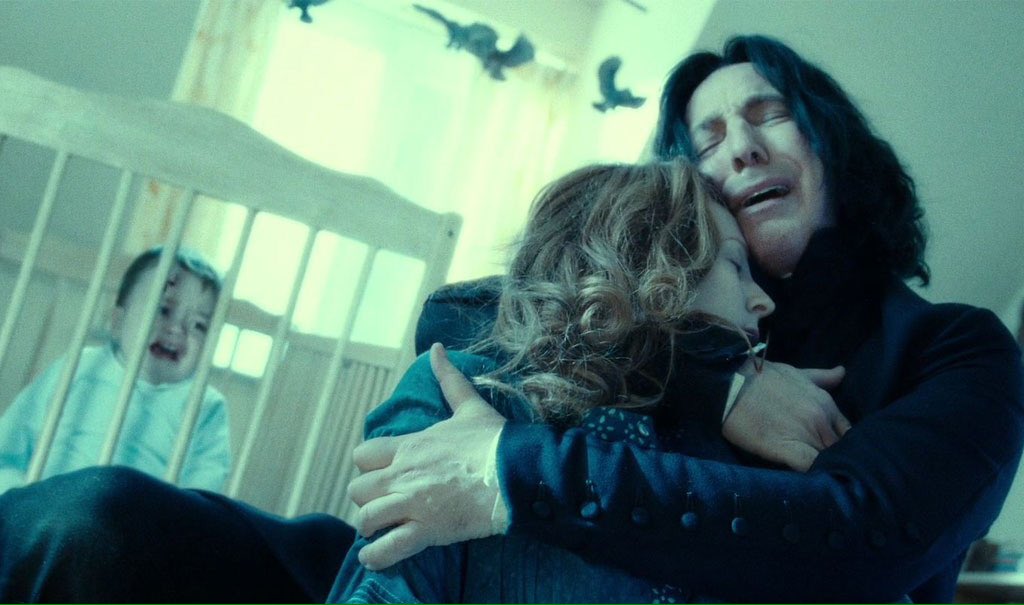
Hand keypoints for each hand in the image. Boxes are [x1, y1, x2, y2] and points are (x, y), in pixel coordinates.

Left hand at [348, 343, 506, 569]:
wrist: (517, 472)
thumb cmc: (493, 440)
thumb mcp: (468, 406)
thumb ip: (448, 379)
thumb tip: (437, 349)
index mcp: (409, 447)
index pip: (362, 456)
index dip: (368, 466)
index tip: (383, 473)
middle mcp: (402, 476)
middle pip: (357, 489)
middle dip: (368, 498)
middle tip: (385, 502)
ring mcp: (411, 504)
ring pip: (365, 518)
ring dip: (372, 526)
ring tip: (385, 529)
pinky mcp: (426, 531)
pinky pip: (386, 549)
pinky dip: (377, 556)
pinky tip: (377, 556)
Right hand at [723, 360, 849, 471]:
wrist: (730, 383)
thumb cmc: (760, 377)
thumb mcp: (795, 372)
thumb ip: (821, 377)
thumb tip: (842, 372)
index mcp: (826, 403)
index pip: (847, 434)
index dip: (841, 444)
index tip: (829, 450)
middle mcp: (822, 420)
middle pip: (839, 450)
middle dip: (833, 458)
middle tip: (822, 465)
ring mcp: (806, 435)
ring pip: (828, 461)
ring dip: (823, 469)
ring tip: (814, 475)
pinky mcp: (788, 450)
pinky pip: (810, 468)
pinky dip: (811, 475)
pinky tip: (805, 479)